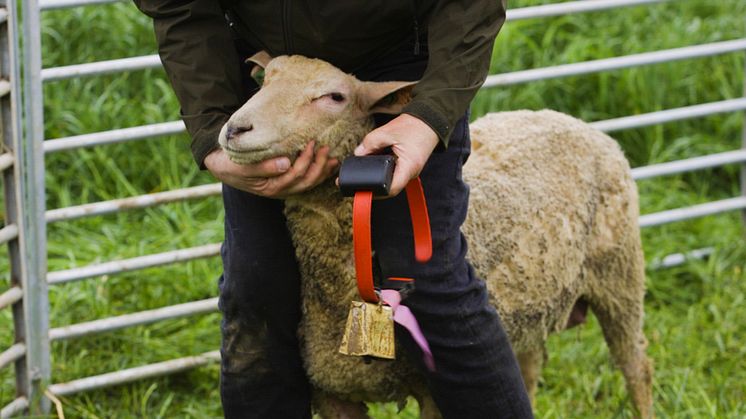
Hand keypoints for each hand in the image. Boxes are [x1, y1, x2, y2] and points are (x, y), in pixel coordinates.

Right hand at [205, 141, 338, 197]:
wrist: (220, 164)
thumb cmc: (229, 163)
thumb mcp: (240, 165)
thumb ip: (263, 167)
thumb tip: (286, 164)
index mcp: (270, 187)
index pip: (293, 176)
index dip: (305, 161)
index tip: (311, 143)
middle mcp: (279, 189)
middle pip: (305, 182)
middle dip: (318, 166)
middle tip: (325, 148)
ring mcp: (283, 186)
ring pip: (308, 183)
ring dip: (322, 171)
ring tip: (333, 158)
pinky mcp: (285, 180)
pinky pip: (305, 179)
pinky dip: (318, 172)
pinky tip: (327, 164)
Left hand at [353, 114, 438, 196]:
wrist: (428, 121)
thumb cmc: (413, 127)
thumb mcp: (387, 132)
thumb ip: (370, 143)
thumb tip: (358, 154)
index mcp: (408, 167)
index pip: (392, 189)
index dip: (376, 192)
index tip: (364, 190)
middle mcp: (411, 173)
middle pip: (390, 186)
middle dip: (374, 183)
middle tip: (360, 179)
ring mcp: (410, 171)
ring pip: (391, 179)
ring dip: (379, 174)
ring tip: (370, 165)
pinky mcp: (407, 167)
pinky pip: (394, 172)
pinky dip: (385, 168)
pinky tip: (379, 159)